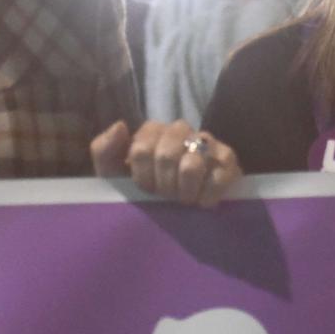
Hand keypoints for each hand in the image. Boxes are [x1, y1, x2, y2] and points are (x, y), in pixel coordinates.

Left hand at [90, 119, 242, 208]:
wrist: (176, 207)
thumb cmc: (141, 189)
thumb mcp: (113, 174)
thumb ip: (105, 150)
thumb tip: (120, 125)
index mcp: (153, 132)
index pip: (142, 149)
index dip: (142, 176)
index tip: (145, 189)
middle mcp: (182, 130)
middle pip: (167, 156)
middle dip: (163, 185)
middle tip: (165, 197)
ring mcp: (208, 142)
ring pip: (192, 165)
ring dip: (184, 191)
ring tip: (183, 200)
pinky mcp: (229, 159)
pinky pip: (218, 175)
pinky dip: (207, 194)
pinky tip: (201, 202)